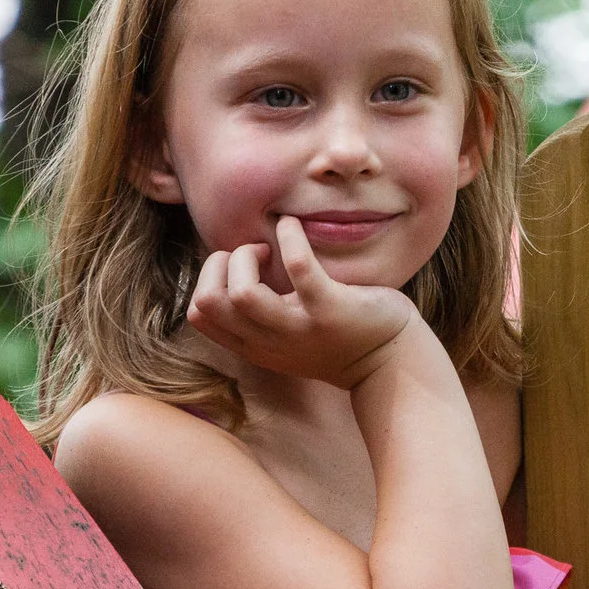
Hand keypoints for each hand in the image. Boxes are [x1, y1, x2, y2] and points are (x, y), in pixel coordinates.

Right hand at [186, 216, 420, 386]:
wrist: (389, 363)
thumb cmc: (336, 338)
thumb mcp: (285, 337)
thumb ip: (256, 317)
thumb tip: (230, 268)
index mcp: (254, 345)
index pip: (199, 315)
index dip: (208, 279)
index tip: (240, 268)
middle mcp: (270, 342)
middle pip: (209, 303)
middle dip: (220, 265)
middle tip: (255, 255)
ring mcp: (299, 328)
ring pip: (242, 294)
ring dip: (247, 256)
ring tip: (270, 248)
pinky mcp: (331, 310)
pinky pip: (300, 268)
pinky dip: (291, 237)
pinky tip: (294, 226)